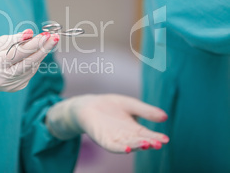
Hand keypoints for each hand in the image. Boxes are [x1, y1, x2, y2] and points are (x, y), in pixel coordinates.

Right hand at [0, 29, 59, 110]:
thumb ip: (12, 40)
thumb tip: (30, 33)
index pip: (19, 53)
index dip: (34, 44)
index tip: (46, 35)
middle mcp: (3, 77)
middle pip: (29, 62)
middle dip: (44, 49)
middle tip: (54, 37)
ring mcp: (10, 85)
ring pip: (31, 68)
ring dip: (40, 54)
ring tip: (44, 42)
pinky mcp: (15, 88)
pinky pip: (29, 73)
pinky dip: (34, 62)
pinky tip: (34, 54)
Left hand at [46, 94, 168, 152]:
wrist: (88, 105)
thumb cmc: (110, 106)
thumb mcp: (131, 105)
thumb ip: (146, 111)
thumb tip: (165, 117)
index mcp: (135, 129)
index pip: (148, 135)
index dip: (157, 137)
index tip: (166, 139)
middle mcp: (126, 136)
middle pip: (140, 141)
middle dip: (149, 143)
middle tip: (159, 144)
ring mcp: (115, 139)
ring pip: (129, 144)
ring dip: (137, 146)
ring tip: (147, 144)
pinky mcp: (103, 139)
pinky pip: (113, 147)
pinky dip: (121, 148)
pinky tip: (129, 149)